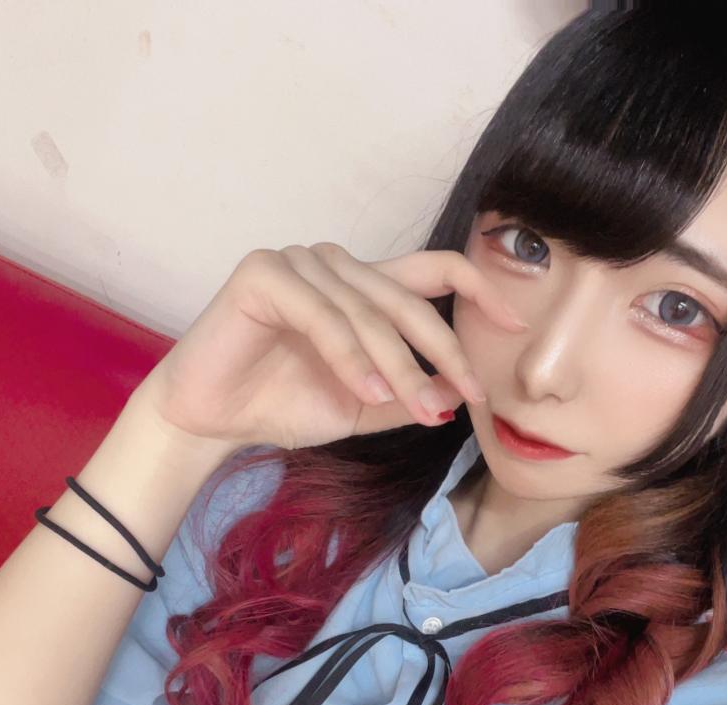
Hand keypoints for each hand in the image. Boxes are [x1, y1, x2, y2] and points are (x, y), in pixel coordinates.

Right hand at [131, 242, 524, 452]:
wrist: (210, 419)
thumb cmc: (281, 406)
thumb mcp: (363, 407)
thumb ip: (409, 394)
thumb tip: (459, 394)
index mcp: (364, 289)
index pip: (435, 271)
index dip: (480, 290)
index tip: (517, 324)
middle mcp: (338, 266)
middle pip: (409, 300)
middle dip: (445, 352)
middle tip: (469, 396)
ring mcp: (300, 263)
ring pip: (369, 314)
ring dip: (398, 366)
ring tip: (413, 408)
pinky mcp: (264, 273)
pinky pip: (323, 316)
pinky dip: (349, 357)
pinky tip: (366, 392)